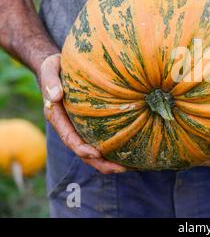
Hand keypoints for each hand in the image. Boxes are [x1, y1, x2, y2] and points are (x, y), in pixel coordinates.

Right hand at [39, 54, 126, 173]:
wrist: (58, 66)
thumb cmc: (54, 67)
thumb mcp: (49, 69)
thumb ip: (50, 81)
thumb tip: (56, 95)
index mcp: (57, 117)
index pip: (70, 138)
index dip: (81, 149)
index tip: (96, 154)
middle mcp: (69, 126)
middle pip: (84, 152)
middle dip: (101, 163)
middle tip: (121, 169)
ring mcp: (80, 127)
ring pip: (94, 150)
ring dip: (110, 161)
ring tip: (131, 167)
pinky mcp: (91, 123)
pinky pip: (102, 139)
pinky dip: (115, 148)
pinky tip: (132, 151)